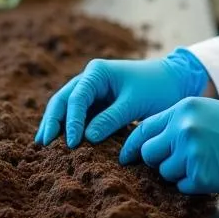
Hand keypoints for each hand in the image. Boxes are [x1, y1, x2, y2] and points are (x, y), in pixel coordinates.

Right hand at [35, 49, 210, 148]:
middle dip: (52, 121)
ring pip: (66, 107)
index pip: (77, 98)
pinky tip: (59, 142)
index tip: (72, 143)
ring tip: (43, 145)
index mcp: (97, 72)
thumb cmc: (157, 88)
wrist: (174, 80)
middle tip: (44, 144)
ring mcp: (92, 90)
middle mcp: (90, 78)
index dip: (72, 121)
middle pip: (63, 99)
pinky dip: (68, 127)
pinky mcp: (97, 102)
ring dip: (56, 124)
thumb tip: (85, 138)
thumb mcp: (135, 104)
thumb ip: (110, 119)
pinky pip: (78, 114)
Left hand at [119, 97, 218, 196]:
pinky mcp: (200, 175)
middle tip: (178, 160)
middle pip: (149, 153)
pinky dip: (193, 184)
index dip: (132, 145)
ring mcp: (191, 153)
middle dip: (158, 160)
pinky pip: (182, 186)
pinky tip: (211, 172)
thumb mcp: (204, 111)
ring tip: (202, 162)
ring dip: (177, 173)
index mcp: (182, 109)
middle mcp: (183, 129)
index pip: (144, 128)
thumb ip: (176, 121)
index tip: (125, 156)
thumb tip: (147, 140)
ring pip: (164, 172)